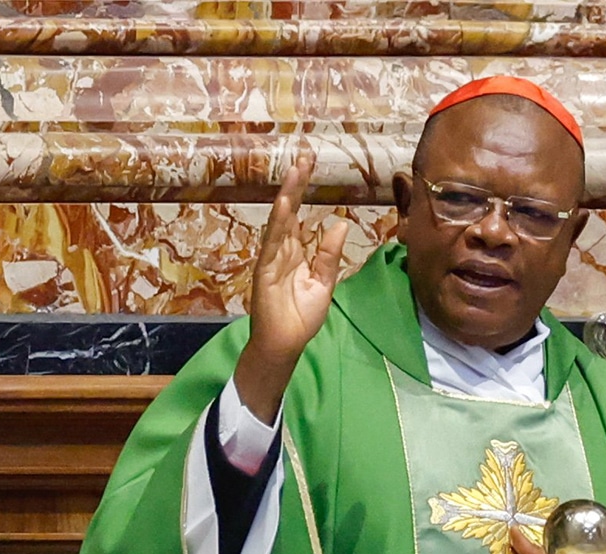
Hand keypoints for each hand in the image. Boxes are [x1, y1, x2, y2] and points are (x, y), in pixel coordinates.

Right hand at [234, 152, 349, 424]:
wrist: (285, 343)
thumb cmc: (301, 316)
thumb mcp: (323, 283)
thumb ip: (328, 254)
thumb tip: (338, 224)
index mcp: (294, 253)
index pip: (299, 217)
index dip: (303, 193)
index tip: (309, 168)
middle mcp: (280, 251)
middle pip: (288, 212)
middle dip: (296, 186)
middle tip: (304, 158)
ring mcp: (272, 259)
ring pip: (280, 222)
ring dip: (288, 196)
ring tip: (296, 172)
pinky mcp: (266, 271)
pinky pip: (272, 244)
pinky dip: (278, 223)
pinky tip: (283, 204)